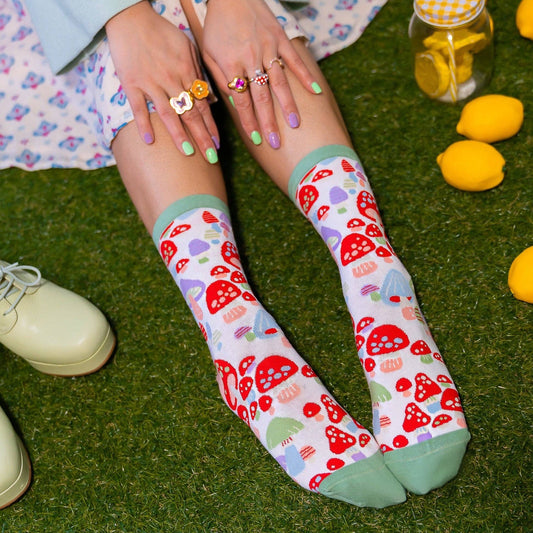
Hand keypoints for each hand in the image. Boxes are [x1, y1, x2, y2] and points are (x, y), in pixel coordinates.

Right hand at [105, 1, 218, 159]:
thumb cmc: (162, 33)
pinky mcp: (131, 83)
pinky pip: (138, 107)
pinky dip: (143, 124)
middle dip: (202, 137)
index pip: (203, 106)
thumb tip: (211, 100)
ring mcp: (151, 83)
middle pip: (191, 114)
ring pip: (168, 113)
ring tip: (188, 154)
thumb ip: (199, 74)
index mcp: (187, 73)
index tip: (218, 145)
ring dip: (179, 135)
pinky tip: (150, 141)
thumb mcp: (188, 48)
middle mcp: (172, 80)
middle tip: (211, 157)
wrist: (131, 16)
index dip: (211, 126)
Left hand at [201, 0, 318, 148]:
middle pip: (261, 96)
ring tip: (295, 124)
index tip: (256, 138)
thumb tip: (234, 105)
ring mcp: (269, 48)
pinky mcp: (281, 38)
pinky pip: (295, 60)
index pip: (242, 100)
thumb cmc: (217, 27)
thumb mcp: (209, 53)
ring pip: (279, 81)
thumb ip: (220, 80)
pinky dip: (306, 76)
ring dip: (288, 105)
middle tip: (276, 141)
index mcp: (231, 64)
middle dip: (269, 121)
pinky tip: (315, 92)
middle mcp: (251, 58)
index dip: (249, 121)